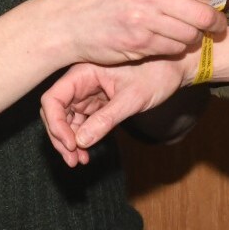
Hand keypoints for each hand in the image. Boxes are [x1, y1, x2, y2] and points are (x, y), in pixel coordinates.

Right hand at [40, 0, 228, 66]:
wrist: (67, 21)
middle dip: (216, 21)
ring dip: (194, 37)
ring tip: (185, 33)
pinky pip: (174, 49)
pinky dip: (176, 48)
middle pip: (204, 12)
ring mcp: (147, 22)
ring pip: (191, 35)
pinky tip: (165, 42)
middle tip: (217, 24)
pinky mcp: (141, 46)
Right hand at [41, 58, 186, 166]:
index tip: (70, 144)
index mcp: (84, 72)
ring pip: (67, 120)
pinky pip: (81, 123)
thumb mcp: (132, 99)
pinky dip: (81, 138)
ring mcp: (88, 93)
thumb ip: (106, 119)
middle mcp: (81, 82)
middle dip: (60, 137)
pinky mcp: (97, 103)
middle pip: (56, 112)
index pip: (53, 99)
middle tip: (72, 160)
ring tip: (79, 161)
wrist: (175, 68)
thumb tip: (81, 142)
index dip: (56, 124)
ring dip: (69, 141)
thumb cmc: (157, 74)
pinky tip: (86, 153)